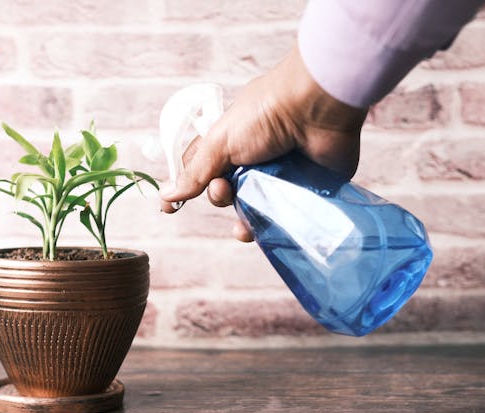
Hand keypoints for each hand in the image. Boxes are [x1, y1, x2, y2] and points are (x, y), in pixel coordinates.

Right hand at [159, 43, 368, 241]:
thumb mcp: (221, 141)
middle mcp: (255, 158)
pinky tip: (264, 231)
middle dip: (219, 197)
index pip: (201, 169)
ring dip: (243, 221)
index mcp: (232, 141)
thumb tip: (167, 195)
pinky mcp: (306, 190)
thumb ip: (195, 172)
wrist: (317, 108)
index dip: (185, 187)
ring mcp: (281, 175)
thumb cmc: (266, 114)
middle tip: (225, 189)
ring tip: (244, 223)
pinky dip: (273, 227)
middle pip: (227, 193)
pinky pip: (285, 216)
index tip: (169, 210)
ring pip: (255, 209)